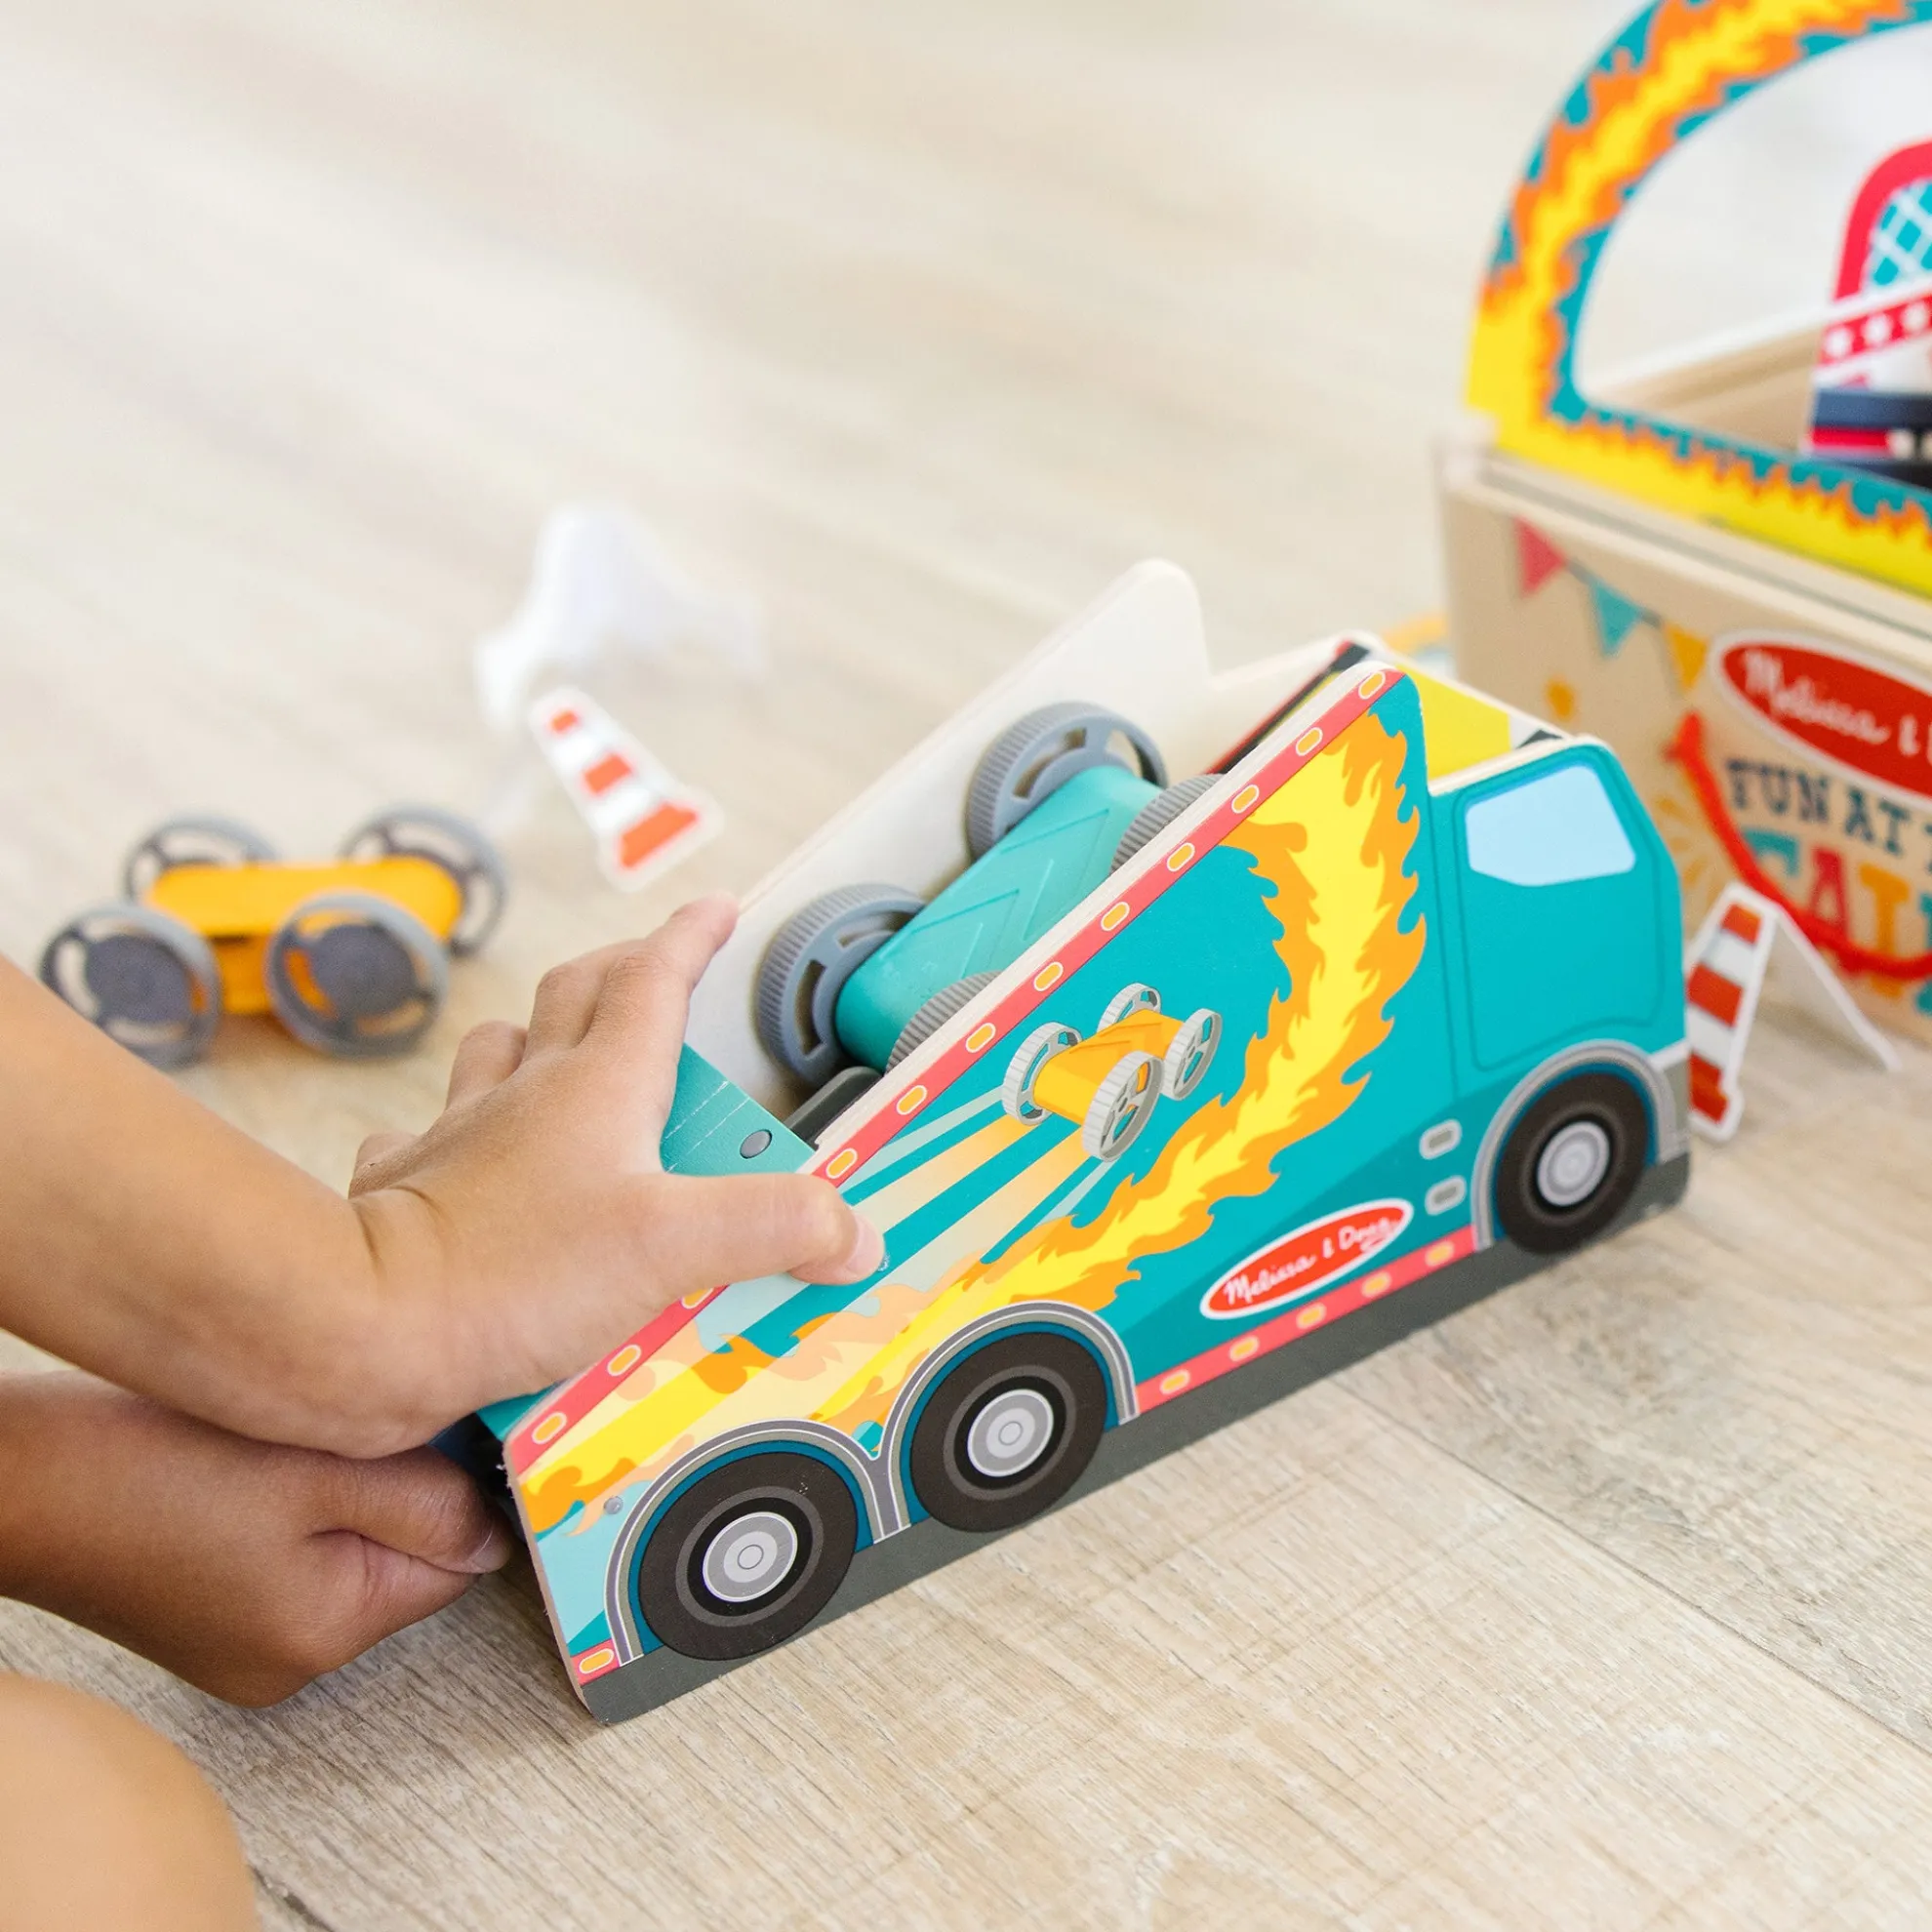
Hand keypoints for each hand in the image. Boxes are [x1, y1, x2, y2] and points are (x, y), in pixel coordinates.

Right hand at [0, 1372, 511, 1705]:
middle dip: (403, 1485)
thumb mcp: (322, 1469)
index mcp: (327, 1634)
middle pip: (403, 1558)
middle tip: (372, 1417)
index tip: (459, 1427)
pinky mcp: (205, 1608)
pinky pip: (289, 1551)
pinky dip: (294, 1502)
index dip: (467, 1489)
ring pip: (348, 1547)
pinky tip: (263, 1456)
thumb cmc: (158, 1468)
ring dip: (347, 1488)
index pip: (454, 1564)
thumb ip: (424, 1503)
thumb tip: (498, 1535)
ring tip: (305, 1433)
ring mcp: (241, 1639)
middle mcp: (288, 1658)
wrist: (21, 1479)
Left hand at [342, 894, 881, 1452]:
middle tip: (653, 973)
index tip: (717, 908)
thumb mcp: (675, 1246)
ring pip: (497, 1052)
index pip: (653, 978)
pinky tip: (464, 1164)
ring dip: (535, 1040)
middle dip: (622, 969)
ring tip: (563, 1063)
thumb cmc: (514, 1272)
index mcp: (599, 1083)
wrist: (364, 1321)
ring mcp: (458, 1134)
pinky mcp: (405, 1189)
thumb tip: (853, 1229)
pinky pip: (425, 1138)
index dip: (691, 937)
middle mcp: (525, 1091)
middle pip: (575, 993)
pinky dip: (452, 1137)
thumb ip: (775, 1227)